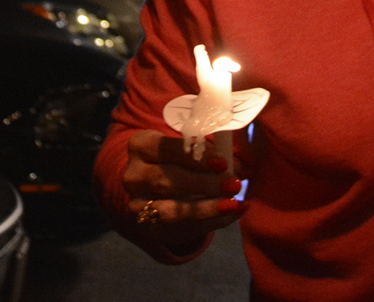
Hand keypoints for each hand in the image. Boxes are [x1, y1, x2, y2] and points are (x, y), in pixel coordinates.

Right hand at [120, 130, 246, 247]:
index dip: (194, 157)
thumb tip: (240, 164)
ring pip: (170, 210)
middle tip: (233, 184)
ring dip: (205, 208)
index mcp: (141, 145)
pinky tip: (232, 212)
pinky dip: (211, 221)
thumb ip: (212, 151)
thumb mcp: (188, 148)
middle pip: (166, 181)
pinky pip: (182, 228)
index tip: (222, 163)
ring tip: (232, 203)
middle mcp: (133, 176)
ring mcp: (137, 204)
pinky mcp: (149, 228)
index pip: (166, 149)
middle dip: (203, 184)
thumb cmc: (178, 159)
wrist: (155, 188)